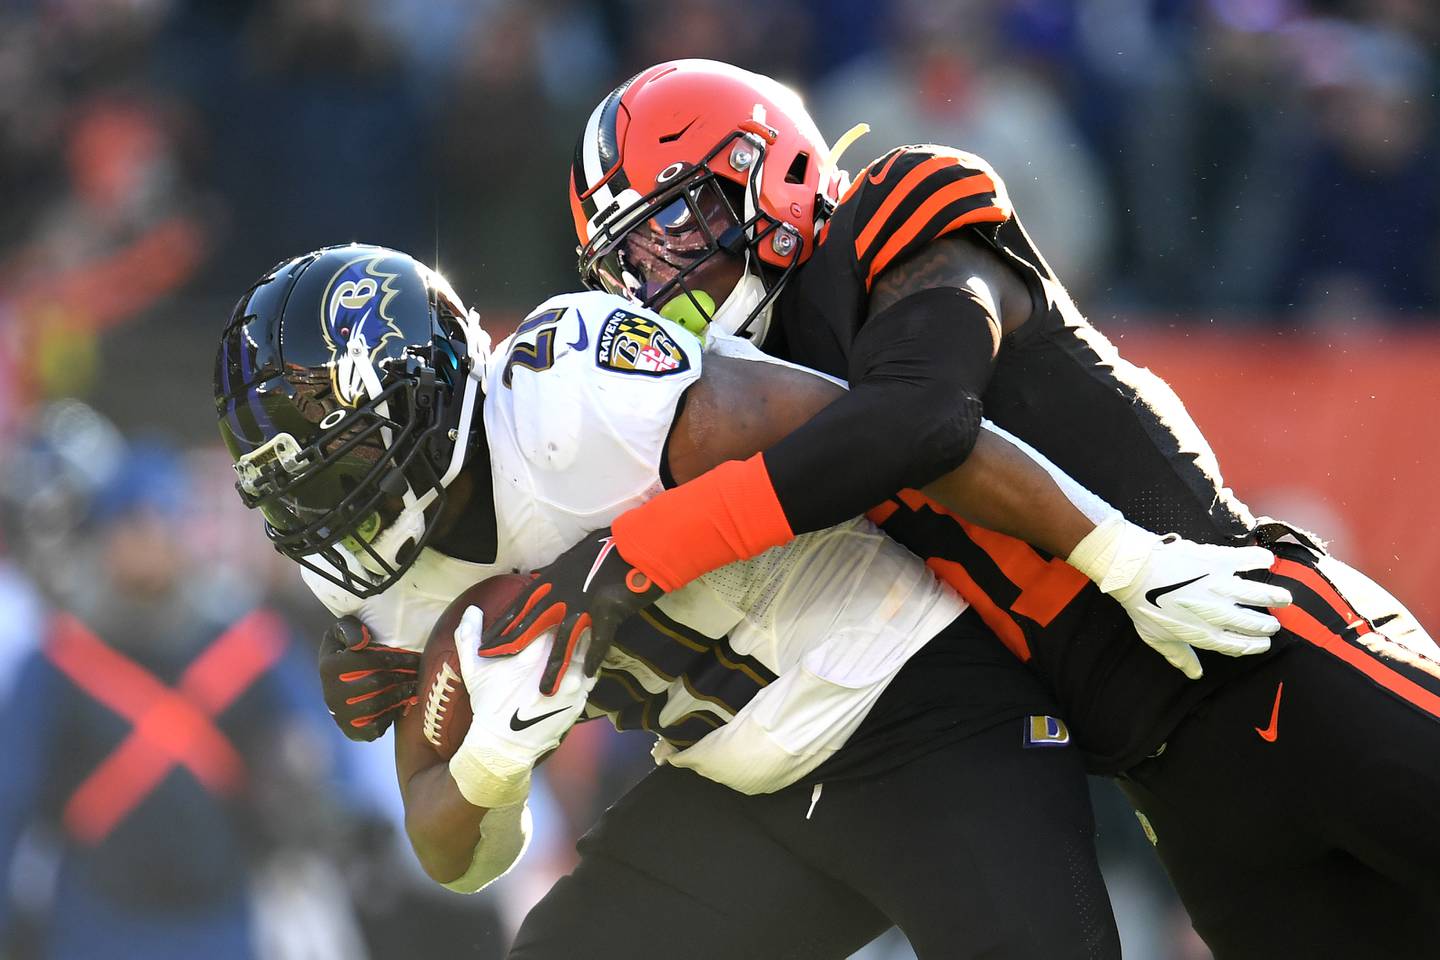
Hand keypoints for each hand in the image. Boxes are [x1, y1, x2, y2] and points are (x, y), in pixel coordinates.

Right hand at [318, 616, 419, 740]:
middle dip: (403, 675)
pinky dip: (391, 715)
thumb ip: (350, 628)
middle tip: (418, 671)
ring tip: (413, 685)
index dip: (397, 659)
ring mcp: (341, 715)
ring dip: (400, 694)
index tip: (415, 657)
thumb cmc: (346, 649)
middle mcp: (331, 693)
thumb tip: (360, 642)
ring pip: (377, 705)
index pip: (370, 661)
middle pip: (376, 683)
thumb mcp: (342, 630)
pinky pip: (375, 728)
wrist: (339, 681)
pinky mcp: (351, 731)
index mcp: (330, 666)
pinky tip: (401, 703)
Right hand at [448, 606, 595, 807]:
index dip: (557, 612)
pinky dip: (587, 667)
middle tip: (571, 619)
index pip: (557, 618)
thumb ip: (469, 636)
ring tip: (577, 641)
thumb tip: (472, 609)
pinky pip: (592, 676)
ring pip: (589, 653)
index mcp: (537, 652)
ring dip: (584, 646)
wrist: (504, 745)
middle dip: (575, 625)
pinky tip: (578, 665)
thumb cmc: (489, 703)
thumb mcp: (474, 669)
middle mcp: (561, 667)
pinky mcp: (581, 701)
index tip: (557, 607)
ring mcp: (575, 685)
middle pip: (579, 633)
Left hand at [479, 528, 662, 693]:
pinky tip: (589, 674)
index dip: (501, 625)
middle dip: (508, 645)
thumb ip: (554, 570)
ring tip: (544, 691)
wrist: (636, 544)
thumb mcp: (572, 555)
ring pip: (562, 642)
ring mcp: (582, 605)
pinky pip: (598, 641)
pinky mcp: (605, 613)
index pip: (518, 607)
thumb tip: (538, 575)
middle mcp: (561, 594)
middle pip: (529, 625)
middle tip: (493, 662)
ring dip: (553, 668)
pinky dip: (594, 657)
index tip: (486, 641)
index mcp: (551, 580)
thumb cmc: (605, 545)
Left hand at [1069, 516, 1291, 678]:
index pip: (1238, 645)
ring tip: (1285, 598)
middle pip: (1252, 623)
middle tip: (1274, 623)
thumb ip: (1180, 657)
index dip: (1254, 645)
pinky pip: (1247, 561)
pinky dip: (1260, 560)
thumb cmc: (1142, 605)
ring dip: (1275, 597)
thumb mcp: (1158, 639)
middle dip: (1266, 625)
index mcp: (1204, 634)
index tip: (1264, 643)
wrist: (1133, 572)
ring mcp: (1220, 587)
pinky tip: (1267, 561)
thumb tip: (1194, 674)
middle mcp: (1218, 614)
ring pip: (1258, 595)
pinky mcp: (1218, 562)